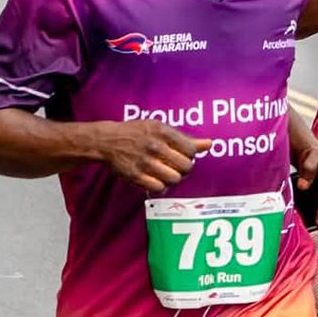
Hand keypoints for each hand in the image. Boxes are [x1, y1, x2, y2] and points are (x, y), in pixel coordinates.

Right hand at [95, 120, 210, 192]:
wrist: (108, 141)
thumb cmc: (138, 133)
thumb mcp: (161, 128)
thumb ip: (186, 138)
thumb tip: (209, 144)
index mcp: (163, 132)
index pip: (191, 150)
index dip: (191, 156)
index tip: (184, 155)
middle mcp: (155, 146)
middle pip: (185, 166)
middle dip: (185, 169)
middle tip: (178, 167)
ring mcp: (144, 162)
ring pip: (174, 179)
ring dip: (174, 178)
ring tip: (168, 173)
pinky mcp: (135, 175)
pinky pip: (158, 188)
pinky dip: (161, 187)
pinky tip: (158, 181)